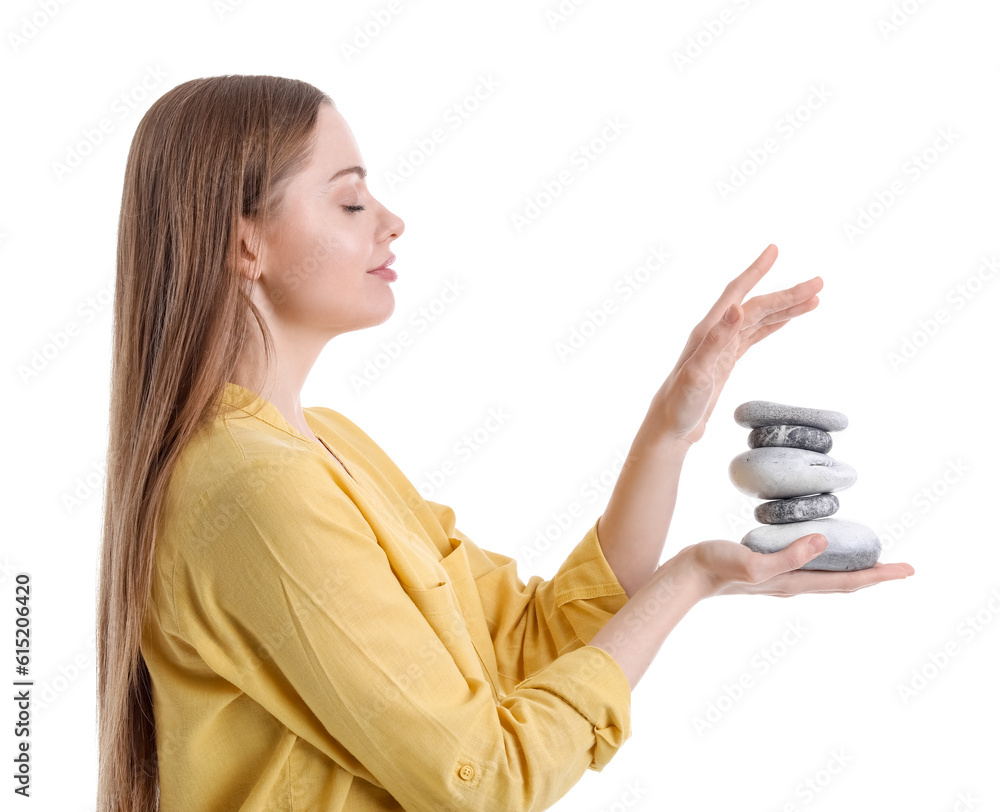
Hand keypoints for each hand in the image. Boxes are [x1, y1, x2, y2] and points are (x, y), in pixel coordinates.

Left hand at [647, 244, 822, 444]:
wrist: (670, 428)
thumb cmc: (679, 404)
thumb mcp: (698, 373)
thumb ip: (716, 340)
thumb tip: (736, 308)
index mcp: (708, 331)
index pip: (737, 293)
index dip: (756, 271)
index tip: (774, 250)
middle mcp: (715, 333)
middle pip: (757, 306)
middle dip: (787, 294)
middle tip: (819, 282)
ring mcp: (722, 347)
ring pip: (760, 320)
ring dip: (786, 309)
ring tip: (815, 299)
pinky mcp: (726, 361)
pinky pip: (754, 336)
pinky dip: (773, 325)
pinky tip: (786, 319)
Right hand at [677, 534, 915, 599]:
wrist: (688, 575)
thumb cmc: (717, 567)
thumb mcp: (753, 561)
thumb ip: (788, 556)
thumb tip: (825, 541)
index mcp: (795, 582)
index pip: (848, 582)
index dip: (879, 576)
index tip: (908, 570)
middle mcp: (793, 583)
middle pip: (844, 582)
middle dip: (874, 575)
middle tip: (900, 567)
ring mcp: (780, 578)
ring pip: (827, 577)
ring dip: (851, 570)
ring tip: (869, 560)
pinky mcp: (767, 567)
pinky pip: (807, 566)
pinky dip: (825, 561)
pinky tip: (819, 549)